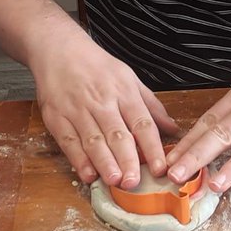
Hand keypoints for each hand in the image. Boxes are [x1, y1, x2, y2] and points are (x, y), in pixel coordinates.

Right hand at [28, 27, 178, 187]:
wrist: (58, 49)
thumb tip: (174, 129)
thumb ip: (151, 106)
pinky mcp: (56, 117)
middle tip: (135, 181)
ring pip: (93, 140)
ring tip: (115, 181)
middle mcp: (102, 101)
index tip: (162, 167)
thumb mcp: (129, 78)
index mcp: (123, 92)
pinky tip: (88, 174)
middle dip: (128, 160)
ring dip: (104, 162)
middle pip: (117, 134)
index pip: (142, 123)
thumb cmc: (96, 66)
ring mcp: (77, 110)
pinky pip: (69, 141)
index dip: (153, 147)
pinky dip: (78, 159)